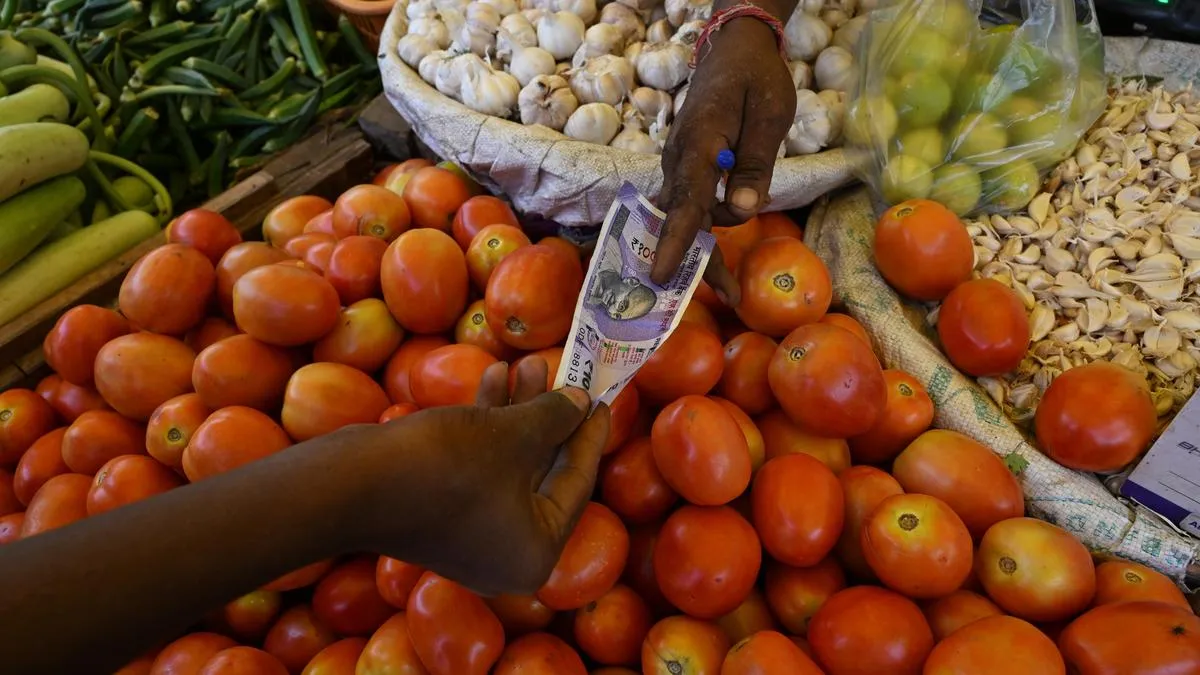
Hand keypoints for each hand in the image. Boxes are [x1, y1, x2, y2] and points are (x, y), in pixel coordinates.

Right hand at [357, 357, 610, 595]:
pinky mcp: (440, 515)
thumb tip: (580, 403)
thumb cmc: (447, 466)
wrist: (351, 486)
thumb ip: (554, 418)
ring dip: (518, 411)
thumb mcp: (512, 434)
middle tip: (564, 373)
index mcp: (535, 552)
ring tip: (526, 361)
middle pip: (543, 473)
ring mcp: (471, 537)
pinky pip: (479, 467)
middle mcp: (506, 553)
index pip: (577, 484)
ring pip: (509, 463)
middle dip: (550, 416)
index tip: (603, 398)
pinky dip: (487, 426)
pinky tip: (492, 376)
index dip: (590, 434)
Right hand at [652, 16, 796, 304]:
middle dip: (696, 261)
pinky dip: (698, 230)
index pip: (686, 200)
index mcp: (699, 144)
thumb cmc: (756, 77)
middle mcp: (679, 158)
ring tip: (731, 286)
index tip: (662, 276)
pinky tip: (713, 254)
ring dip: (704, 250)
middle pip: (682, 218)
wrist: (734, 48)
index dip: (676, 241)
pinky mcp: (685, 167)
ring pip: (685, 215)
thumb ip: (755, 163)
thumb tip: (742, 209)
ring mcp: (678, 164)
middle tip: (726, 296)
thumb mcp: (770, 116)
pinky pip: (688, 205)